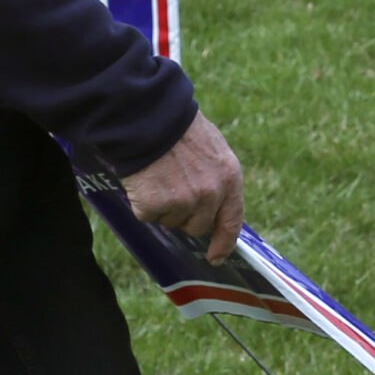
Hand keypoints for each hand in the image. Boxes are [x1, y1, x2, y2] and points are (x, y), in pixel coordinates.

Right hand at [124, 111, 243, 262]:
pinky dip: (142, 202)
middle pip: (198, 226)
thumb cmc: (179, 127)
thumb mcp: (213, 148)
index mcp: (229, 178)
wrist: (149, 117)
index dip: (224, 243)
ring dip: (163, 207)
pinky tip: (144, 179)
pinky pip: (147, 215)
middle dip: (185, 215)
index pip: (232, 221)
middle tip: (172, 190)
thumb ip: (217, 178)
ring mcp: (183, 202)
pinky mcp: (155, 206)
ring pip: (171, 222)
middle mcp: (210, 194)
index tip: (215, 257)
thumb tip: (213, 206)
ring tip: (158, 176)